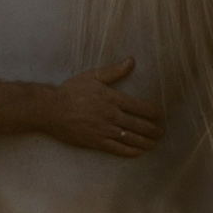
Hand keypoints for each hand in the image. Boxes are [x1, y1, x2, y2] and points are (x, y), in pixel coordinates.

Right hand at [45, 59, 163, 157]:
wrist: (50, 110)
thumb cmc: (71, 91)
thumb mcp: (92, 76)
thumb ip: (114, 71)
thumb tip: (131, 61)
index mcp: (113, 99)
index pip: (143, 108)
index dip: (156, 113)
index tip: (161, 116)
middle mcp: (112, 116)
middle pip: (142, 126)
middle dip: (155, 130)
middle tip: (162, 132)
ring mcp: (105, 131)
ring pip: (133, 139)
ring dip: (147, 142)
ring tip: (154, 143)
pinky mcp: (97, 143)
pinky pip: (119, 150)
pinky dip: (132, 152)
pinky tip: (139, 152)